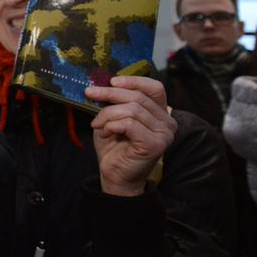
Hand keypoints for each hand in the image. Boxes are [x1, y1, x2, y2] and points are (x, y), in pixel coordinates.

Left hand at [84, 76, 176, 195]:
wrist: (114, 175)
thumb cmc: (114, 146)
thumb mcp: (113, 117)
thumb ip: (115, 101)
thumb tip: (102, 82)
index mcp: (160, 112)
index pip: (154, 87)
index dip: (133, 80)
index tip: (111, 80)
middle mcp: (167, 122)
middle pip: (138, 96)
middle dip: (110, 93)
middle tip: (89, 93)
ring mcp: (164, 134)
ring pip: (132, 109)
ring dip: (107, 114)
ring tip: (97, 124)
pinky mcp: (155, 144)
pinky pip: (130, 124)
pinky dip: (112, 125)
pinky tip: (105, 133)